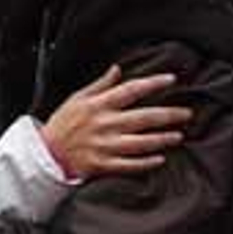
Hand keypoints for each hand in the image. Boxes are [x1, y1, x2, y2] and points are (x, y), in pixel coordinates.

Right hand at [41, 65, 188, 177]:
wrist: (45, 153)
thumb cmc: (62, 124)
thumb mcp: (77, 97)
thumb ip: (100, 84)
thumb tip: (117, 69)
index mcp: (98, 105)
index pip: (131, 90)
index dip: (153, 83)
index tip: (171, 80)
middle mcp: (104, 125)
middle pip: (143, 118)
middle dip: (168, 115)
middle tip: (187, 113)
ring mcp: (104, 146)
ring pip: (140, 143)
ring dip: (161, 139)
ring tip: (178, 136)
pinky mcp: (102, 165)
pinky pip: (129, 165)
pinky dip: (145, 162)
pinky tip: (160, 159)